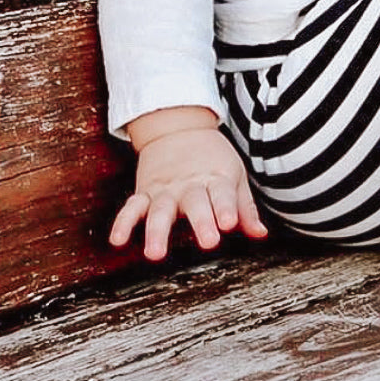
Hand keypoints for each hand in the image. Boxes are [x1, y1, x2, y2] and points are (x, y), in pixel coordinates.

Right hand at [109, 107, 268, 260]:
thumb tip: (261, 234)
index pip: (223, 194)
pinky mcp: (144, 192)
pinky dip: (123, 222)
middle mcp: (189, 185)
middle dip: (201, 221)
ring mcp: (165, 190)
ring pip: (160, 210)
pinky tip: (117, 240)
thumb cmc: (211, 158)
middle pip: (195, 203)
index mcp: (216, 179)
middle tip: (208, 241)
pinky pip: (131, 207)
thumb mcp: (234, 175)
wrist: (178, 126)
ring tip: (154, 254)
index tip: (229, 223)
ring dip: (157, 231)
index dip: (226, 208)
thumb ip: (245, 207)